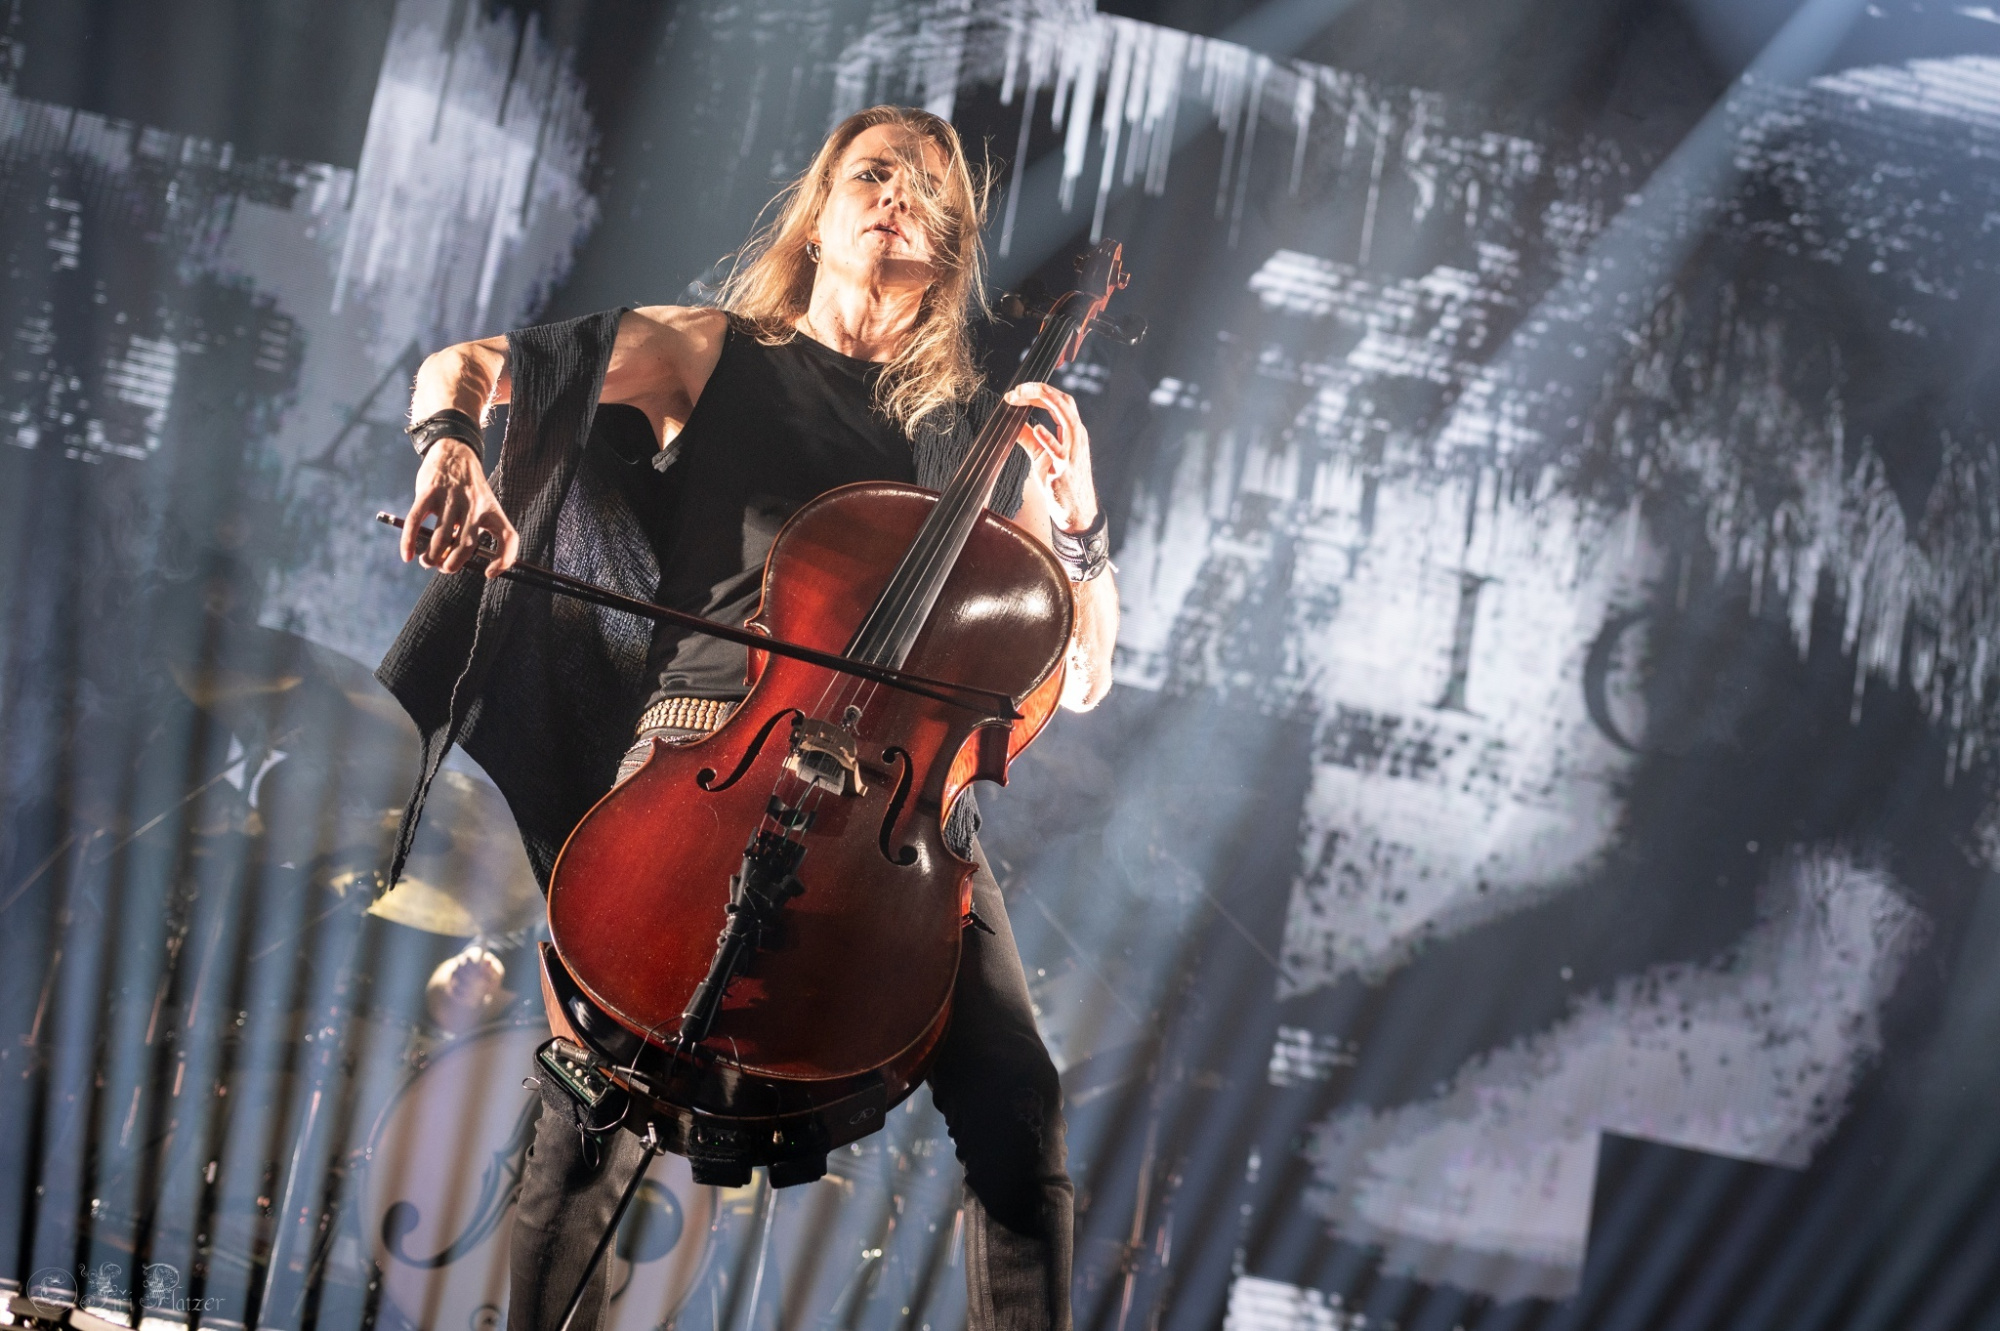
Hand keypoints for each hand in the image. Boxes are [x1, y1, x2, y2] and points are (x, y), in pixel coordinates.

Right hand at [401, 440, 519, 577]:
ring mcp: (451, 498)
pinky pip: (417, 522)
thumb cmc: (468, 490)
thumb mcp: (480, 506)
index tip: (488, 573)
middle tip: (443, 567)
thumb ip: (471, 531)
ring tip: (426, 562)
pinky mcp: (428, 492)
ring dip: (431, 557)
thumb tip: (450, 562)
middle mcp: (474, 505)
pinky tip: (407, 556)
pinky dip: (409, 542)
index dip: (504, 560)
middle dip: (452, 565)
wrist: (455, 452)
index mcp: (492, 511)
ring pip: (441, 539)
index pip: (508, 538)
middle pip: (466, 546)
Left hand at [1005, 381, 1098, 531]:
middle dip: (1043, 391)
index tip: (1018, 392)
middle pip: (1064, 404)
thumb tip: (1013, 423)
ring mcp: (1074, 453)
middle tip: (1019, 389)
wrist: (1074, 510)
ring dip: (1049, 403)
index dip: (1040, 393)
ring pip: (1068, 420)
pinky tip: (1037, 428)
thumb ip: (1029, 438)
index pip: (1060, 402)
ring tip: (1031, 393)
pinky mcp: (1066, 469)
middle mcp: (1077, 438)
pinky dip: (1048, 438)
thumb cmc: (1060, 482)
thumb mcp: (1042, 456)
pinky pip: (1059, 451)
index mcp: (1072, 432)